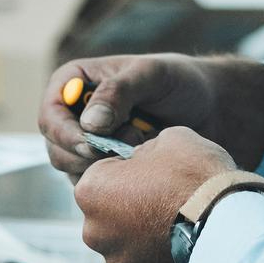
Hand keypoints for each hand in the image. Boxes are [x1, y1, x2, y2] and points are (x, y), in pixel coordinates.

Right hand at [38, 54, 263, 180]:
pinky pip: (98, 187)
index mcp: (75, 83)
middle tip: (127, 149)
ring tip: (144, 151)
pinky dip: (119, 183)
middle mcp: (75, 116)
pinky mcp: (107, 170)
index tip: (91, 144)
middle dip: (89, 154)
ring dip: (107, 168)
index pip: (50, 114)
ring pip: (75, 172)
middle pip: (57, 148)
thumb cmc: (181, 82)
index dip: (64, 133)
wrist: (213, 110)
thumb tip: (89, 124)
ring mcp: (90, 146)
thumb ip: (119, 92)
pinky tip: (146, 169)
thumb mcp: (152, 75)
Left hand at [74, 126, 235, 262]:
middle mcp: (95, 231)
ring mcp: (119, 260)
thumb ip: (145, 149)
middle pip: (108, 210)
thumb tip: (144, 157)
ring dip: (143, 229)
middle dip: (129, 202)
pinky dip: (158, 250)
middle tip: (163, 193)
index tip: (148, 170)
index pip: (101, 172)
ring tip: (176, 217)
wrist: (228, 226)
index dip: (126, 168)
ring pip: (125, 238)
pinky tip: (182, 236)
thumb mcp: (168, 139)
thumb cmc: (195, 179)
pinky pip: (146, 259)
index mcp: (91, 191)